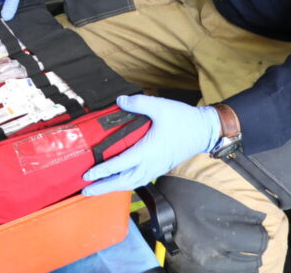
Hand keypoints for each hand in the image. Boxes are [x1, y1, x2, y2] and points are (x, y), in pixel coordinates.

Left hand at [82, 94, 221, 195]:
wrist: (204, 130)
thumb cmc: (183, 119)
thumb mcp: (160, 106)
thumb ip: (138, 103)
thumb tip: (120, 101)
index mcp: (148, 151)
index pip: (120, 164)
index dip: (102, 170)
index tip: (87, 175)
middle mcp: (150, 164)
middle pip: (123, 181)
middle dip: (103, 187)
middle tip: (86, 191)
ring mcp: (156, 168)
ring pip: (131, 183)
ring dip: (113, 187)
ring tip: (98, 189)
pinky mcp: (159, 168)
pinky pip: (139, 180)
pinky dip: (126, 183)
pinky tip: (118, 181)